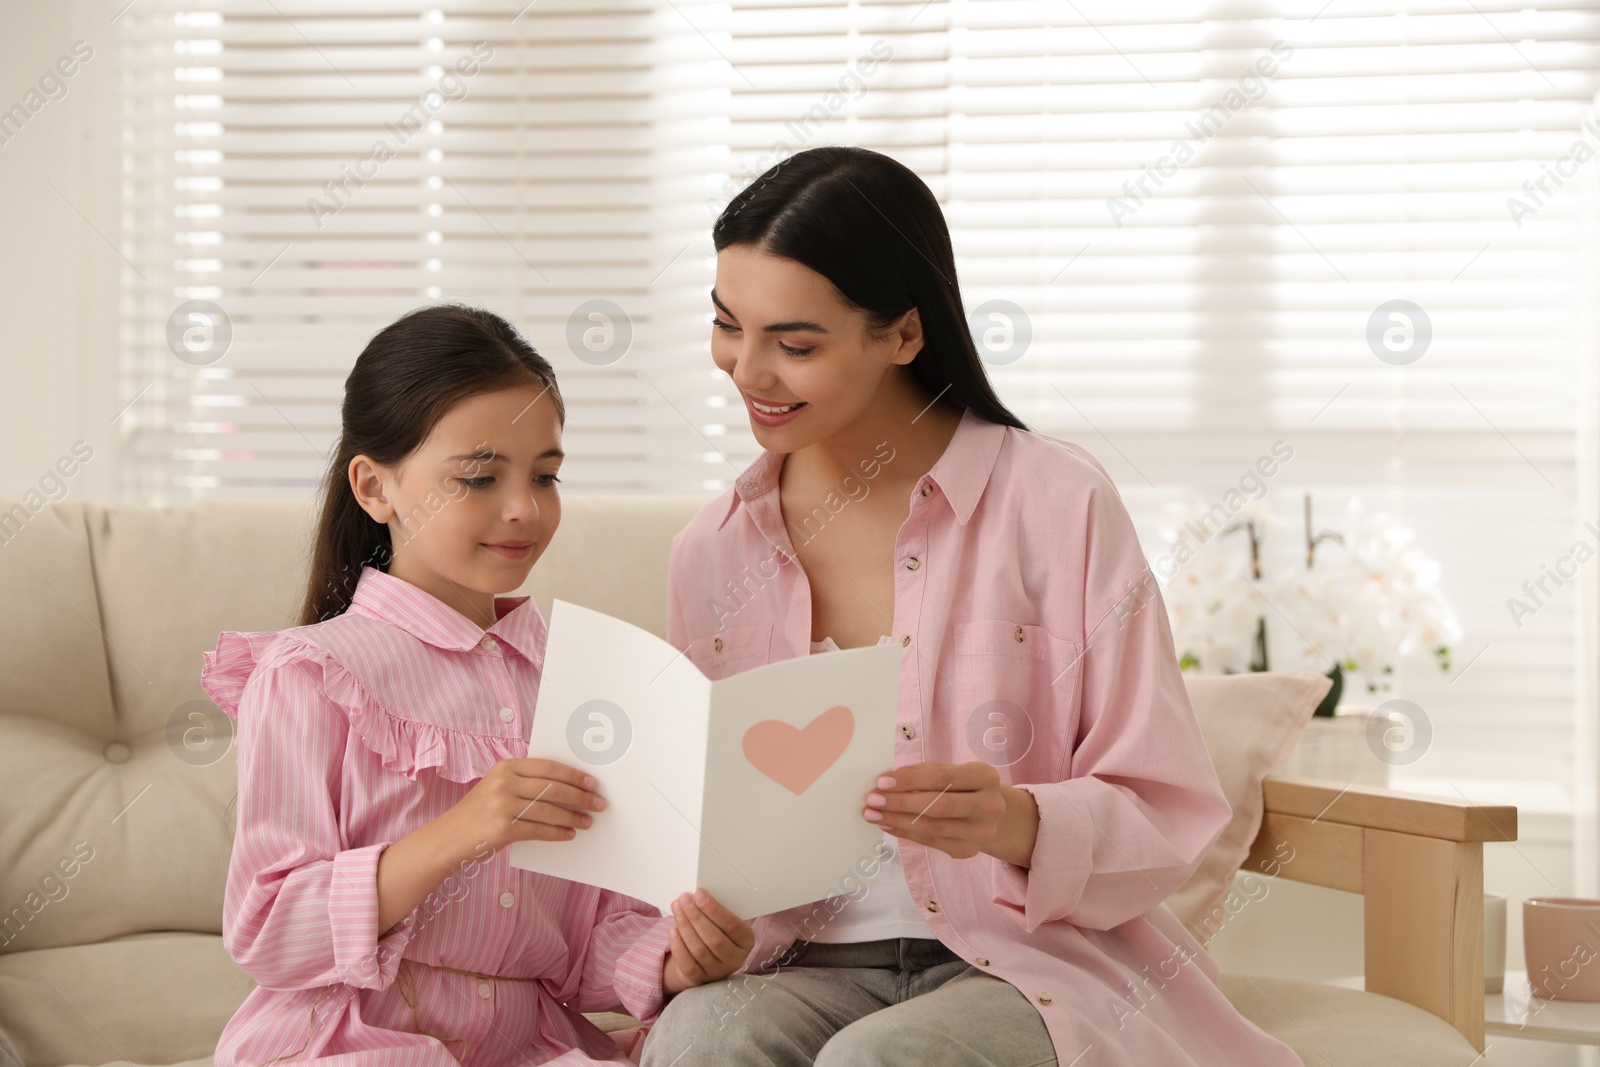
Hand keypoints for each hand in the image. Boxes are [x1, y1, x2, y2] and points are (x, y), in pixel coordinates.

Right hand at [440, 758, 606, 856]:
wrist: (448, 837)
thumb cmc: (479, 813)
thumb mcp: (497, 787)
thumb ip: (525, 783)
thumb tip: (568, 787)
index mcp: (505, 767)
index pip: (549, 767)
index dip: (574, 775)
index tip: (592, 782)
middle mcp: (504, 783)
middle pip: (553, 788)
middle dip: (580, 797)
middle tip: (599, 803)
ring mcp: (502, 806)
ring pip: (549, 810)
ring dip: (573, 817)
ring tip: (588, 821)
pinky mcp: (503, 829)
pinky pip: (539, 830)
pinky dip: (558, 833)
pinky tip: (569, 834)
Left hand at [661, 889, 754, 995]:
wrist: (704, 959)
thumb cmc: (715, 932)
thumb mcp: (722, 922)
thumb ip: (716, 911)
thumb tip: (698, 895)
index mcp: (746, 941)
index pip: (731, 925)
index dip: (713, 909)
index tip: (699, 894)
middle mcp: (735, 959)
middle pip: (714, 938)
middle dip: (696, 916)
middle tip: (684, 899)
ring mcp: (718, 972)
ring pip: (699, 950)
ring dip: (685, 926)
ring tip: (677, 909)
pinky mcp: (700, 980)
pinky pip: (687, 964)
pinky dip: (678, 946)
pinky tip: (673, 931)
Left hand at [863, 761, 1036, 864]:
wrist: (991, 814)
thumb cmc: (962, 786)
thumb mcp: (950, 770)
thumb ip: (923, 773)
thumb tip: (888, 781)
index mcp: (986, 777)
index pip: (942, 778)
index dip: (910, 780)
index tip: (882, 782)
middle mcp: (990, 806)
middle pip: (938, 805)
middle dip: (900, 803)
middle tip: (872, 800)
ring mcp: (982, 832)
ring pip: (932, 827)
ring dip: (897, 820)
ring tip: (873, 814)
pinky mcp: (969, 850)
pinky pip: (931, 842)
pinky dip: (905, 833)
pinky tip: (888, 825)